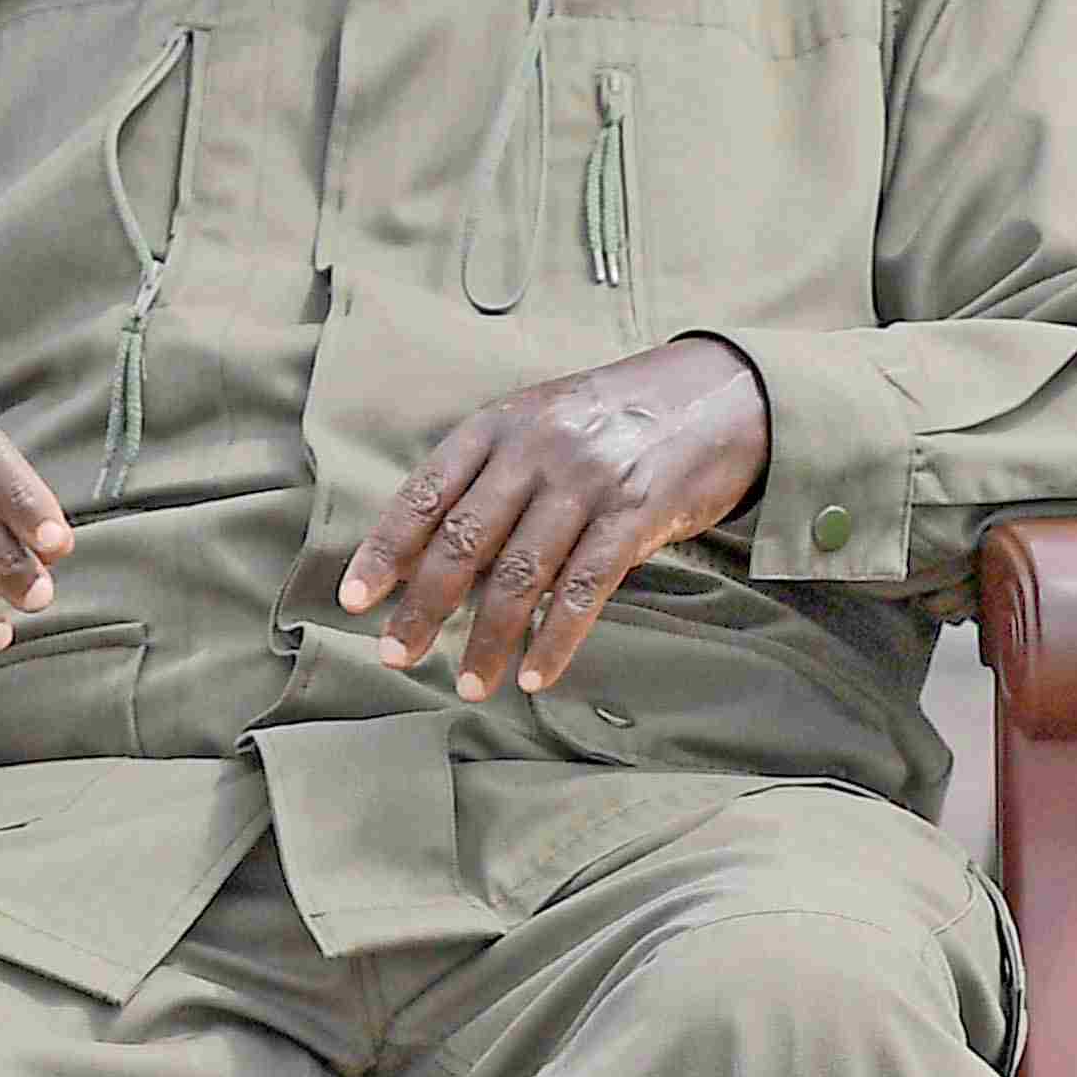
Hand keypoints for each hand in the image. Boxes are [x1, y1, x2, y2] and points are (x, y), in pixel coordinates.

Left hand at [338, 337, 769, 699]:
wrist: (721, 393)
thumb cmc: (619, 419)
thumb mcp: (545, 421)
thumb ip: (494, 473)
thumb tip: (434, 555)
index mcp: (501, 424)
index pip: (427, 492)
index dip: (386, 549)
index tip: (355, 599)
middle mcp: (537, 448)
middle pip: (464, 540)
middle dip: (423, 606)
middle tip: (395, 656)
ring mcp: (588, 481)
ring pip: (521, 574)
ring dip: (488, 638)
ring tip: (469, 683)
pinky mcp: (637, 514)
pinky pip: (584, 590)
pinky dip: (555, 640)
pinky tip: (535, 676)